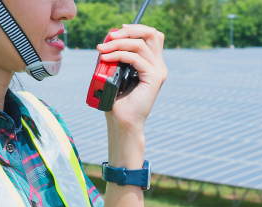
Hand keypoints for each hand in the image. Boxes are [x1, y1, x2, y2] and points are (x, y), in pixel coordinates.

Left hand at [96, 24, 166, 165]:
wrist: (122, 121)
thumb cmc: (117, 100)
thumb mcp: (116, 72)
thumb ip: (117, 56)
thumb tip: (108, 39)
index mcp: (152, 63)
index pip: (151, 36)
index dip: (134, 29)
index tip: (115, 32)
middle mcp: (158, 65)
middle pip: (152, 34)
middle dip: (129, 30)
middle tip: (110, 36)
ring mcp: (158, 71)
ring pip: (142, 43)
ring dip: (119, 43)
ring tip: (103, 49)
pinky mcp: (154, 78)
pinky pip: (136, 58)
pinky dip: (119, 55)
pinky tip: (107, 58)